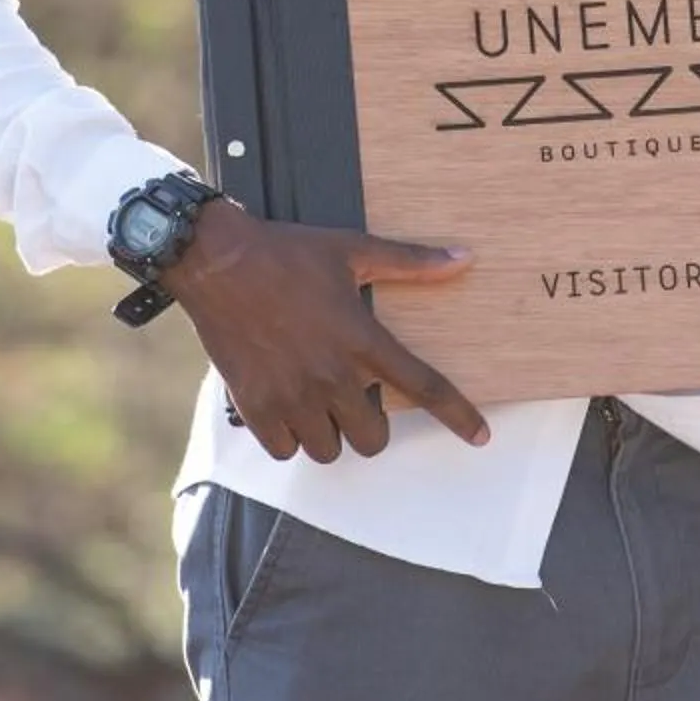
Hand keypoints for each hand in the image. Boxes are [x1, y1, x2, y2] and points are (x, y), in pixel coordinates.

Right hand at [161, 199, 490, 462]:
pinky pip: (285, 450)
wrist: (218, 262)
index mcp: (362, 339)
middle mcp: (332, 375)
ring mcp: (292, 395)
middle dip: (371, 427)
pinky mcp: (255, 405)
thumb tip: (464, 260)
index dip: (458, 415)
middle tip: (355, 402)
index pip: (424, 386)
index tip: (481, 435)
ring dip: (328, 433)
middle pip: (373, 439)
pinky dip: (289, 438)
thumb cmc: (287, 254)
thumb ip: (410, 262)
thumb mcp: (353, 250)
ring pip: (328, 450)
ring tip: (316, 402)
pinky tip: (285, 409)